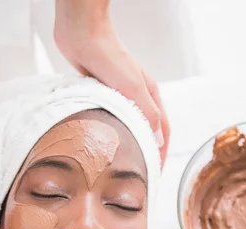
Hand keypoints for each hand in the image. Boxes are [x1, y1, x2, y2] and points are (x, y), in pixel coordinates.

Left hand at [54, 3, 169, 164]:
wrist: (82, 35)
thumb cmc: (108, 56)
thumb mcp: (132, 86)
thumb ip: (147, 113)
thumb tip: (158, 140)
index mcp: (151, 96)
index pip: (163, 132)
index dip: (161, 155)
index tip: (155, 175)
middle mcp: (138, 98)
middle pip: (148, 132)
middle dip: (146, 155)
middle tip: (140, 176)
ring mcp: (121, 98)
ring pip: (129, 128)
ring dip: (130, 147)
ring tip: (123, 168)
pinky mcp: (103, 97)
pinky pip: (112, 122)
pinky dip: (113, 137)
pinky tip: (104, 148)